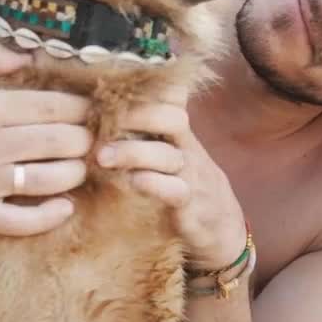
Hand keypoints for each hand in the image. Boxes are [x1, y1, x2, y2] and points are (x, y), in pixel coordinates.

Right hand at [0, 40, 92, 236]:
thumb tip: (29, 55)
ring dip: (77, 171)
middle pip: (64, 141)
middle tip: (91, 134)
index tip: (92, 106)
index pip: (56, 106)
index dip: (83, 106)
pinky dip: (52, 216)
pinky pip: (23, 222)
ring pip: (53, 180)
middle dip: (86, 137)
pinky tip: (66, 205)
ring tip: (79, 163)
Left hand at [96, 88, 248, 269]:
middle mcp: (189, 150)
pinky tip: (131, 181)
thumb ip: (148, 138)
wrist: (223, 230)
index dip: (145, 91)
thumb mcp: (174, 157)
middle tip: (98, 118)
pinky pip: (175, 190)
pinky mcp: (192, 205)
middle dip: (136, 114)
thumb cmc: (187, 187)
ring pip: (167, 155)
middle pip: (172, 118)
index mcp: (182, 135)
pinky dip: (152, 184)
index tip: (107, 91)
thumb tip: (104, 120)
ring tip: (100, 156)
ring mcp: (193, 176)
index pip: (172, 99)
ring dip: (132, 152)